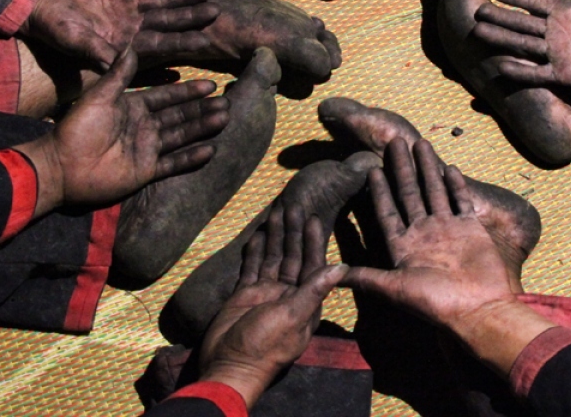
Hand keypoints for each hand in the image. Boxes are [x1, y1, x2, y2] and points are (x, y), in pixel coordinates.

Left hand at [16, 48, 227, 214]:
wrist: (63, 165)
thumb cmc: (77, 128)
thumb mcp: (100, 97)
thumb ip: (119, 75)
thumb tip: (132, 46)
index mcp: (133, 107)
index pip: (167, 97)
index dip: (188, 91)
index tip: (210, 83)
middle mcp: (143, 127)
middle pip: (179, 116)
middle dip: (202, 109)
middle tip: (226, 103)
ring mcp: (146, 149)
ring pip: (181, 136)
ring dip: (202, 128)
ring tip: (224, 119)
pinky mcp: (145, 171)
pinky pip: (173, 163)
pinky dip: (191, 158)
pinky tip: (210, 150)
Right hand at [20, 0, 217, 70]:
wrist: (35, 6)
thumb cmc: (52, 29)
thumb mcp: (73, 41)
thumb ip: (95, 50)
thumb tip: (114, 64)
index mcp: (124, 43)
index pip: (160, 44)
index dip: (182, 43)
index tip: (205, 42)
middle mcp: (130, 27)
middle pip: (168, 22)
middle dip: (192, 17)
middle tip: (217, 11)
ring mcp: (126, 9)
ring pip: (162, 3)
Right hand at [199, 204, 347, 407]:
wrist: (229, 365)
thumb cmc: (265, 345)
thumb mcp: (293, 316)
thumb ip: (314, 289)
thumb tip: (341, 266)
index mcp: (305, 302)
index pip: (313, 264)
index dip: (314, 241)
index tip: (315, 218)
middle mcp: (288, 295)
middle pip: (293, 257)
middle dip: (294, 232)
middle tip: (293, 204)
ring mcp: (266, 294)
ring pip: (273, 258)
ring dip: (276, 236)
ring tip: (276, 210)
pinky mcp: (245, 294)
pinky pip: (252, 267)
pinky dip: (255, 251)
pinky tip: (258, 234)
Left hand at [340, 138, 519, 329]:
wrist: (479, 310)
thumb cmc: (436, 303)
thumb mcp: (394, 289)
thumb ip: (364, 277)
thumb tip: (328, 275)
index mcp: (404, 246)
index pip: (387, 211)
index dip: (379, 190)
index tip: (371, 168)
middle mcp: (424, 234)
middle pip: (410, 194)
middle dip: (402, 168)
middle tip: (395, 141)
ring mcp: (448, 230)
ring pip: (434, 191)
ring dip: (427, 168)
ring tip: (420, 143)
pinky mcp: (471, 229)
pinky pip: (460, 201)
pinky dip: (455, 185)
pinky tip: (449, 167)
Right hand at [472, 0, 570, 89]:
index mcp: (566, 13)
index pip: (532, 3)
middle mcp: (558, 33)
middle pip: (521, 23)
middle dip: (498, 18)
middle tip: (475, 13)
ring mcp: (560, 54)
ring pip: (522, 44)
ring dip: (501, 39)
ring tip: (478, 33)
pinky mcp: (566, 73)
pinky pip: (537, 72)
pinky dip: (520, 71)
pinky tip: (500, 66)